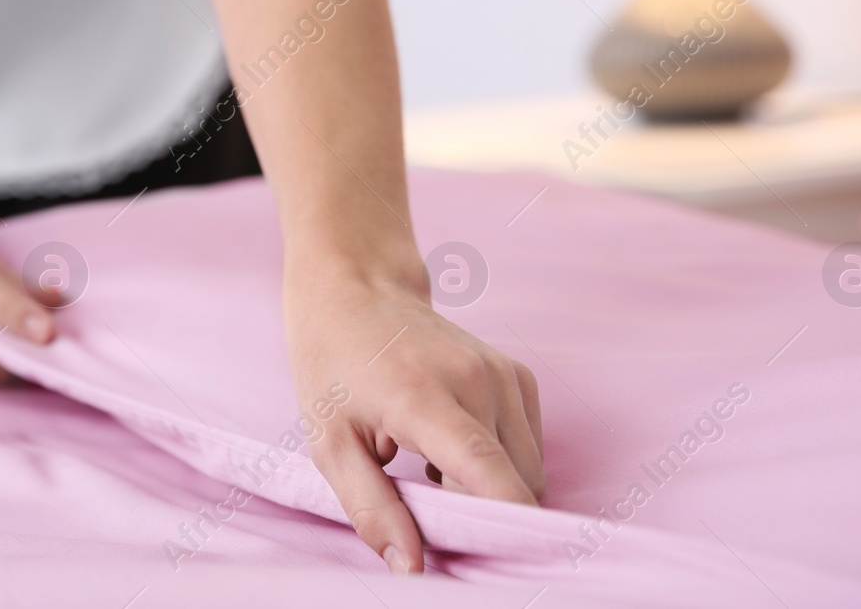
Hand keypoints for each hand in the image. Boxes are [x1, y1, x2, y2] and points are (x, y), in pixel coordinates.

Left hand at [286, 245, 544, 575]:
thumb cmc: (333, 369)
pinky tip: (454, 447)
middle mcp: (476, 381)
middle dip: (486, 513)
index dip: (505, 524)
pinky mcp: (517, 374)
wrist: (355, 292)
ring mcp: (502, 373)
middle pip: (516, 484)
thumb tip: (411, 568)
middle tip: (431, 510)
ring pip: (529, 469)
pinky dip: (504, 461)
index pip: (489, 471)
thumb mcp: (330, 444)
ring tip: (433, 468)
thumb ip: (371, 508)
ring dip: (494, 487)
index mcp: (424, 398)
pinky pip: (530, 445)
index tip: (499, 560)